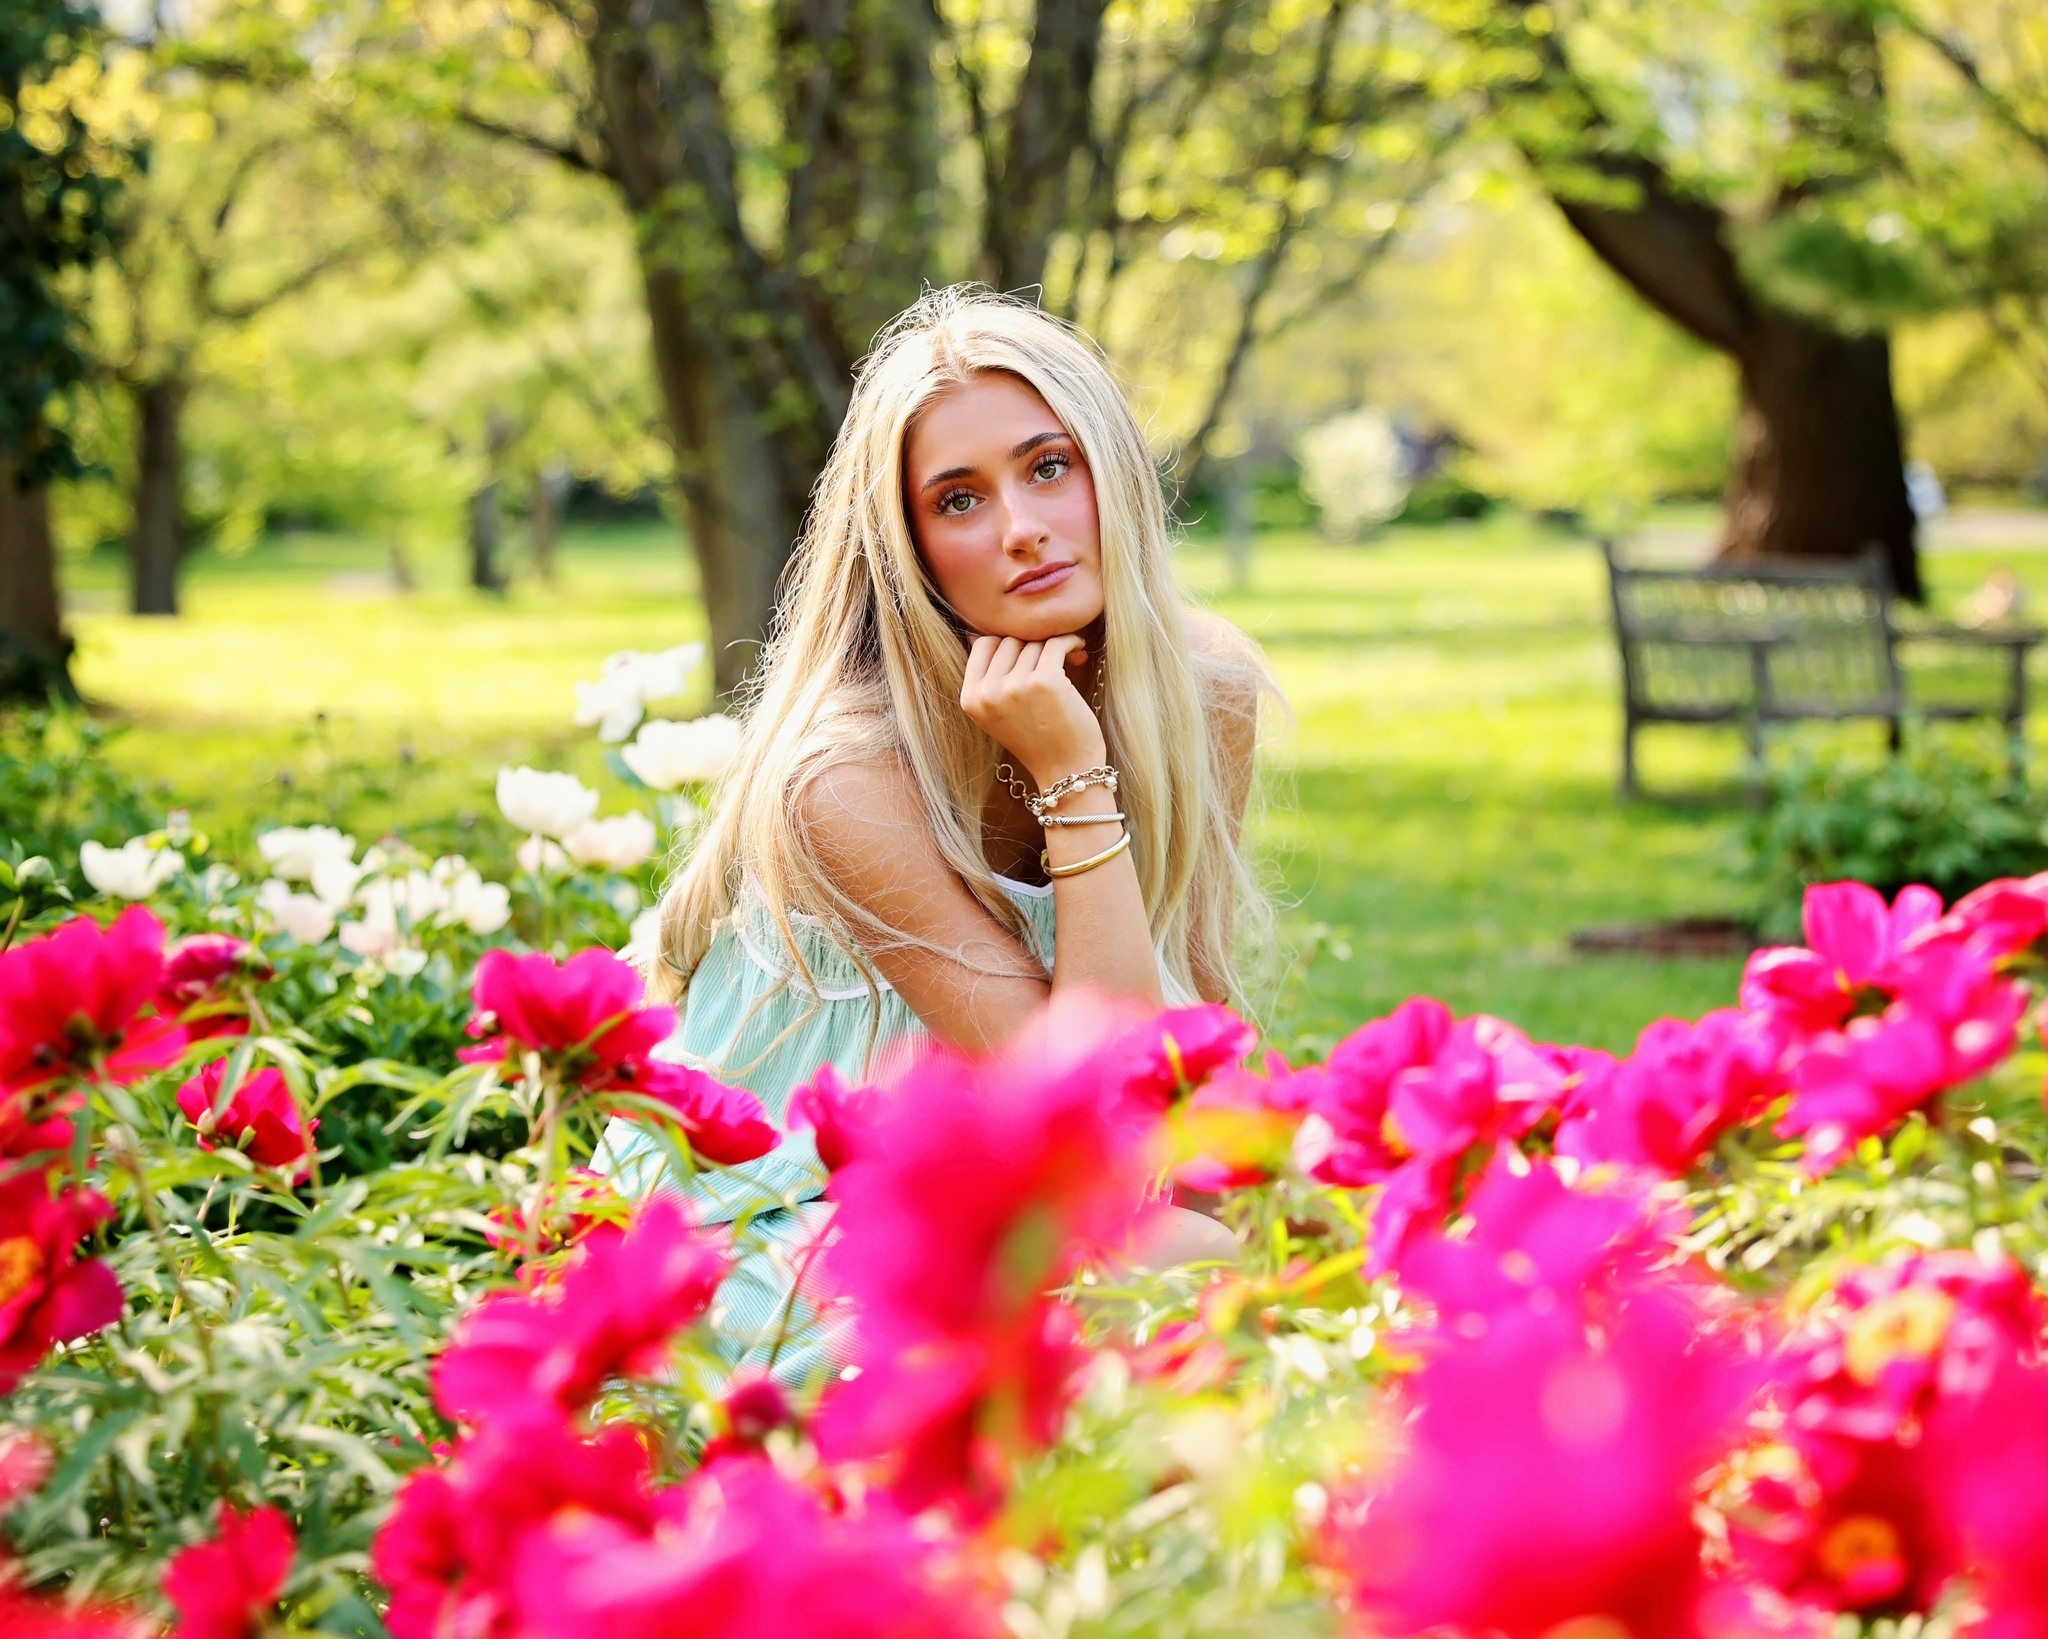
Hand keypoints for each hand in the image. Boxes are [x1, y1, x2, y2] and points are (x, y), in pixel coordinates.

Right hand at [960, 633, 1103, 784]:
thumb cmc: (1036, 740)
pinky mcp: (1045, 681)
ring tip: (1068, 658)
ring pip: (1034, 643)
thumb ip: (986, 678)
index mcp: (970, 699)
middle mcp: (988, 692)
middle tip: (1051, 658)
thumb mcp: (996, 713)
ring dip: (1053, 646)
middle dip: (1032, 646)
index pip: (983, 644)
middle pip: (1009, 641)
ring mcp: (1015, 686)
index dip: (1007, 644)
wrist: (1066, 771)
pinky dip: (1071, 641)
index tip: (1028, 653)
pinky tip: (1078, 650)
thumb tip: (976, 632)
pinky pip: (1056, 643)